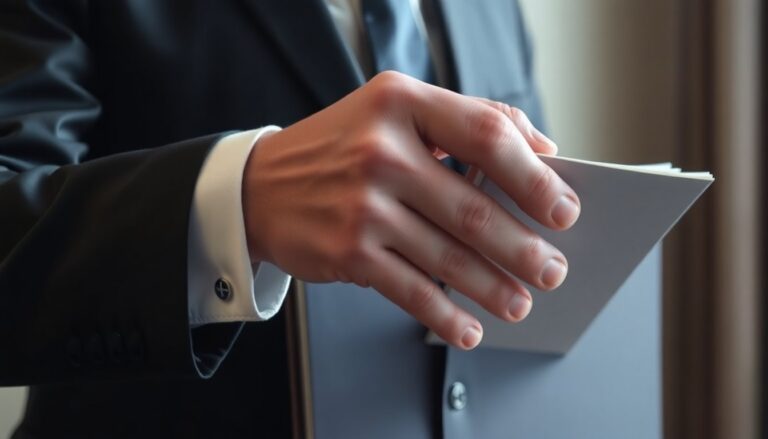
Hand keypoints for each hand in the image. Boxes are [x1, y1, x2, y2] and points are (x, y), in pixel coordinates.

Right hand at [242, 71, 579, 349]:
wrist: (260, 186)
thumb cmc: (339, 148)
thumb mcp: (396, 110)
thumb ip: (468, 119)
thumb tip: (541, 152)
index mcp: (402, 104)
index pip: (485, 135)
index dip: (534, 177)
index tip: (563, 209)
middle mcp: (381, 151)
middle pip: (474, 208)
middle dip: (523, 248)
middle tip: (551, 269)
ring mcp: (362, 205)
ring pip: (448, 256)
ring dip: (494, 287)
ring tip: (520, 301)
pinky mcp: (347, 251)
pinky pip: (410, 290)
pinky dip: (445, 315)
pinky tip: (467, 327)